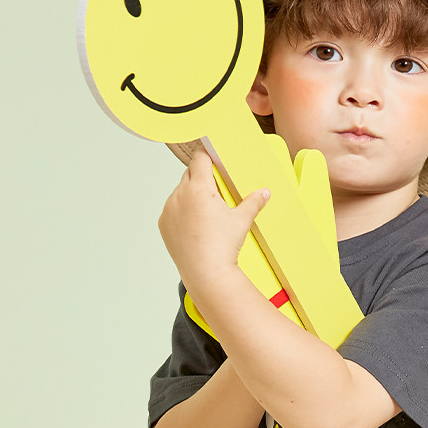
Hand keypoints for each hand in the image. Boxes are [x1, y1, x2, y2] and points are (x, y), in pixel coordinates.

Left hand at [158, 149, 270, 295]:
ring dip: (191, 192)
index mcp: (198, 188)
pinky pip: (172, 208)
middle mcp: (180, 195)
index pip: (200, 159)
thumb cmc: (223, 246)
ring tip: (206, 207)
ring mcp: (169, 210)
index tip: (213, 155)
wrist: (206, 273)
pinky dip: (182, 209)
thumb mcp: (242, 220)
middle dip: (202, 175)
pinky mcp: (164, 224)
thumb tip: (264, 192)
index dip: (208, 154)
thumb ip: (253, 201)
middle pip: (189, 173)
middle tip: (216, 185)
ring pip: (180, 191)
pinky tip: (195, 221)